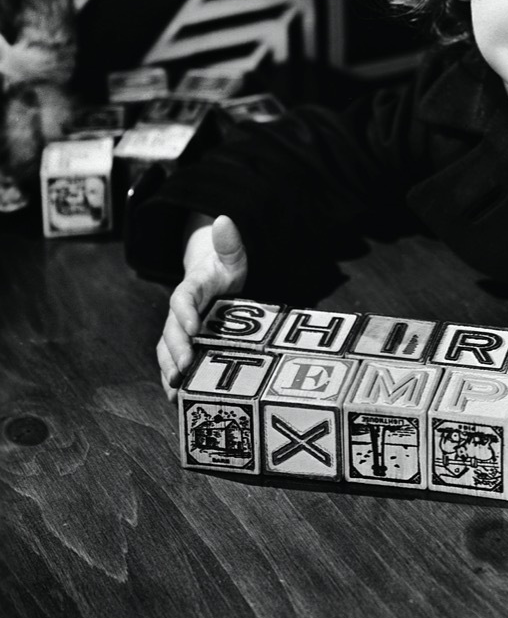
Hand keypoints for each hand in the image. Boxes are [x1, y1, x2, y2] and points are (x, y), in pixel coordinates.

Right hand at [156, 214, 247, 401]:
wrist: (212, 277)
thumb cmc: (224, 268)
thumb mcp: (232, 255)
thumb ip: (229, 242)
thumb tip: (224, 219)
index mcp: (191, 287)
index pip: (183, 298)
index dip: (185, 313)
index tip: (194, 328)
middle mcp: (180, 310)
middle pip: (171, 329)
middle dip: (176, 349)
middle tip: (184, 368)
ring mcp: (179, 329)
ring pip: (166, 349)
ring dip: (169, 368)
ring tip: (175, 389)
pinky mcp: (182, 344)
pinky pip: (172, 361)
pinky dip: (172, 378)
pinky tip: (177, 398)